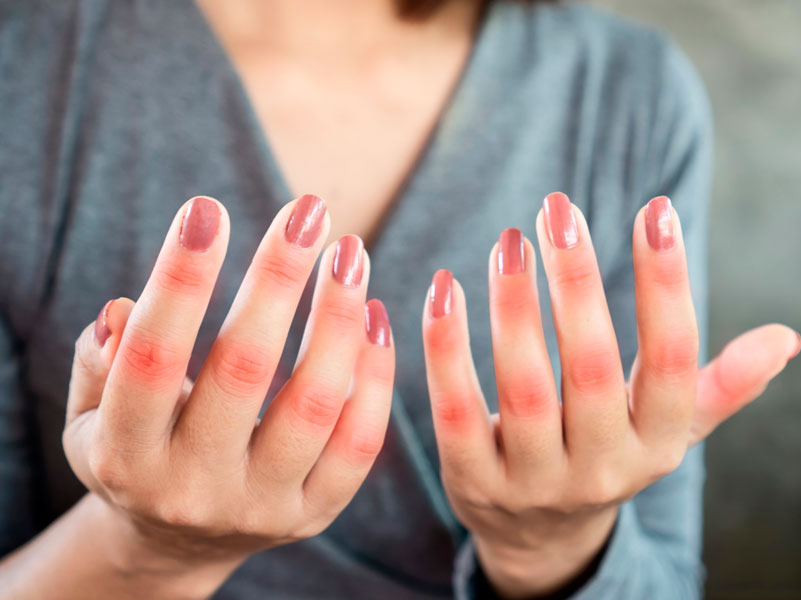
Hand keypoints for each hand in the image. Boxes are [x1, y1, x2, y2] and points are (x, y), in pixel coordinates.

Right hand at [64, 195, 393, 595]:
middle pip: (244, 370)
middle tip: (309, 209)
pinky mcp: (314, 511)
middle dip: (278, 278)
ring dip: (338, 316)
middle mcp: (194, 488)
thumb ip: (100, 364)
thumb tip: (125, 311)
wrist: (178, 539)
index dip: (180, 281)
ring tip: (350, 251)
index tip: (208, 207)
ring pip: (315, 403)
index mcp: (126, 459)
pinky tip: (373, 315)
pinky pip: (360, 440)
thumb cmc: (137, 450)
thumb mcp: (92, 417)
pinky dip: (374, 373)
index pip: (150, 359)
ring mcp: (262, 506)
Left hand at [422, 193, 800, 597]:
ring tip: (509, 242)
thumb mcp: (667, 429)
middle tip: (558, 208)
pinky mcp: (474, 480)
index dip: (667, 285)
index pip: (672, 361)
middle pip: (592, 368)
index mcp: (656, 444)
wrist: (539, 534)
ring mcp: (534, 480)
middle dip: (578, 282)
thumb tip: (785, 340)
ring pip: (523, 388)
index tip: (656, 211)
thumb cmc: (608, 451)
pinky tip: (445, 289)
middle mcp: (602, 468)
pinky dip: (447, 348)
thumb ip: (719, 385)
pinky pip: (456, 411)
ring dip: (513, 307)